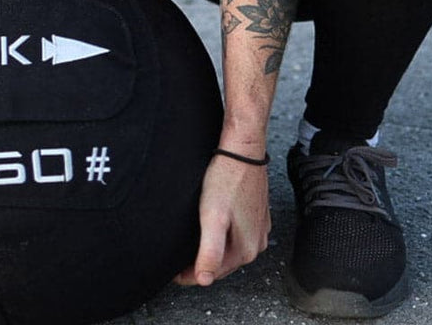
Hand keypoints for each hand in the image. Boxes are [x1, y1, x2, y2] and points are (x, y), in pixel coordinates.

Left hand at [174, 153, 270, 286]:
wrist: (243, 150)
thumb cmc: (227, 179)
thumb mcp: (213, 217)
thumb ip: (210, 250)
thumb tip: (204, 280)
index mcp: (246, 249)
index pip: (213, 274)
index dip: (190, 276)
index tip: (171, 272)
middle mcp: (257, 243)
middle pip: (222, 263)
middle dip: (201, 263)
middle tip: (178, 259)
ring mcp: (259, 229)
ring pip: (230, 249)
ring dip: (212, 249)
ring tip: (191, 244)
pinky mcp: (257, 215)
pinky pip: (238, 234)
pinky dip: (223, 235)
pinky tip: (211, 226)